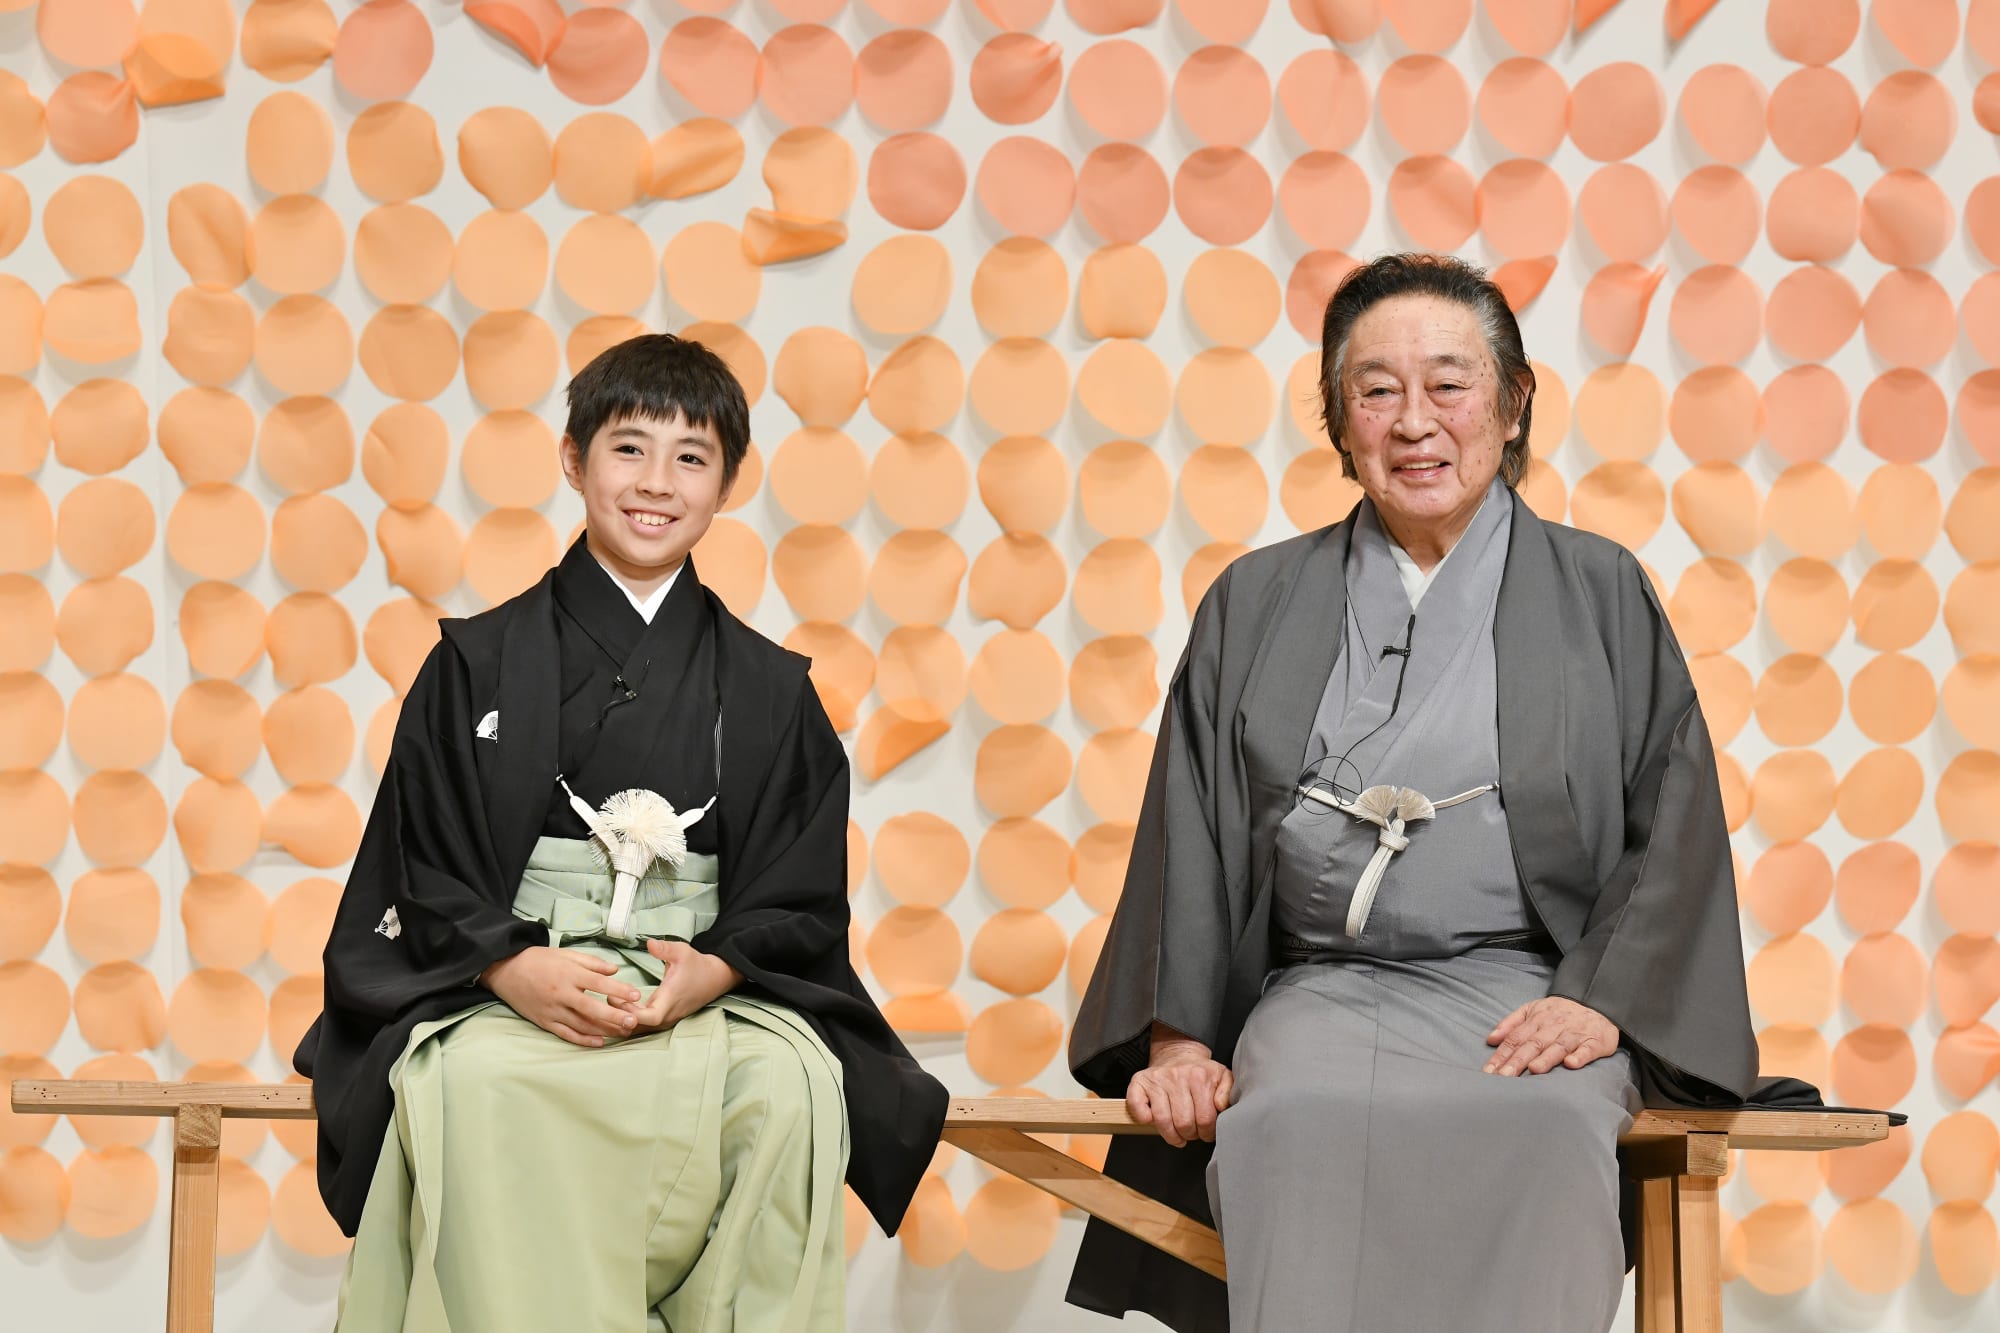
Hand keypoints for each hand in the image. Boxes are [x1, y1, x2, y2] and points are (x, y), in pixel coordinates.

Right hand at [480, 947, 642, 1047]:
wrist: (505, 971)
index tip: (636, 995)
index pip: (598, 983)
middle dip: (614, 1016)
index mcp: (568, 974)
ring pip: (581, 1024)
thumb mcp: (566, 954)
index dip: (619, 989)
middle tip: (633, 1021)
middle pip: (591, 1008)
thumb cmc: (538, 960)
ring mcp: (552, 1010)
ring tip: (623, 1033)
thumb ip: (592, 962)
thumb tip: (615, 969)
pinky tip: (599, 1042)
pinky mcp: (544, 1022)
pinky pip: (566, 1034)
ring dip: (603, 1030)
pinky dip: (583, 1040)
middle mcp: (561, 993)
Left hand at [617, 940, 742, 1033]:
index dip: (632, 1013)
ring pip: (639, 1030)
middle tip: (605, 999)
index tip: (618, 1000)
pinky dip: (628, 1022)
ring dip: (622, 1021)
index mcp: (670, 999)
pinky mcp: (664, 1020)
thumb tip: (649, 943)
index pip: (651, 1017)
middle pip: (639, 1027)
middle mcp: (668, 1014)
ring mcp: (666, 1019)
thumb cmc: (696, 965)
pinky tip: (616, 1012)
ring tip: (606, 1006)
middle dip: (620, 1018)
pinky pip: (643, 1027)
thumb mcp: (682, 951)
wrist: (714, 978)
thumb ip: (665, 948)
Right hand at [1127, 1024, 1233, 1148]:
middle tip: (1192, 1133)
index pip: (1205, 1119)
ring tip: (1178, 1135)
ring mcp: (1157, 1079)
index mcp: (1199, 1077)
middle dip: (1190, 1135)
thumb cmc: (1200, 1072)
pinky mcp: (1139, 1082)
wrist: (1178, 1053)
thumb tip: (1221, 1106)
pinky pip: (1137, 1107)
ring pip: (1163, 1121)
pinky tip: (1154, 1120)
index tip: (1206, 1133)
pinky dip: (1144, 1119)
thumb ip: (1228, 1092)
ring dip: (1171, 1135)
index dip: (1207, 1133)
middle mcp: (1177, 1076)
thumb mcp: (1222, 1077)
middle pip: (1184, 1123)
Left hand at [1484, 996, 1618, 1075]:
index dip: (1501, 1055)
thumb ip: (1511, 1023)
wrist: (1597, 1004)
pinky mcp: (1595, 1042)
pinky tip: (1571, 1064)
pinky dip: (1580, 1056)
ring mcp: (1575, 1034)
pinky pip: (1587, 1049)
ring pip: (1559, 1046)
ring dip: (1546, 1058)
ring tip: (1533, 1070)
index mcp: (1537, 1019)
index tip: (1489, 1071)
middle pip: (1533, 1044)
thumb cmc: (1560, 1012)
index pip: (1515, 1038)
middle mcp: (1554, 1026)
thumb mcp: (1533, 1010)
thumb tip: (1490, 1039)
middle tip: (1504, 1077)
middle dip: (1517, 1060)